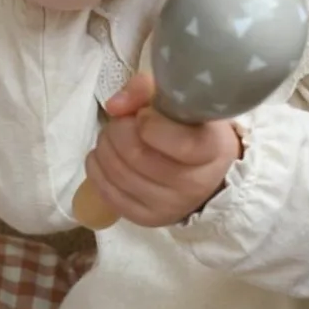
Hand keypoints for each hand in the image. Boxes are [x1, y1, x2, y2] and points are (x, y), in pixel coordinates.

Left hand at [85, 74, 242, 227]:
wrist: (208, 174)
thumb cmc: (193, 129)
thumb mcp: (181, 101)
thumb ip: (147, 90)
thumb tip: (114, 106)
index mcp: (212, 149)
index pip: (177, 141)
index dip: (149, 122)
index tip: (145, 113)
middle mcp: (194, 184)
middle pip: (137, 155)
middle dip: (118, 130)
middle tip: (120, 122)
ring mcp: (170, 206)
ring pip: (119, 173)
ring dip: (104, 147)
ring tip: (111, 137)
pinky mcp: (148, 219)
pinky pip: (109, 195)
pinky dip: (96, 170)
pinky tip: (101, 157)